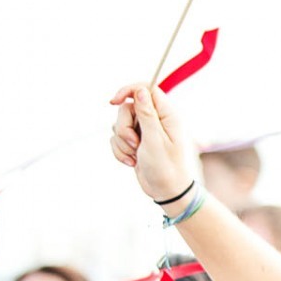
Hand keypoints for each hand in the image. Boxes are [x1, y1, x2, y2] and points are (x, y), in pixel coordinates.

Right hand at [108, 84, 198, 202]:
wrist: (166, 191)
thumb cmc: (166, 167)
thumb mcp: (155, 139)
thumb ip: (147, 114)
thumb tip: (141, 90)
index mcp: (167, 116)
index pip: (146, 89)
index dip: (128, 91)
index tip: (114, 101)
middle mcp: (156, 120)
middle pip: (127, 108)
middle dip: (124, 127)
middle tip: (134, 144)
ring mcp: (144, 132)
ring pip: (119, 124)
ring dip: (122, 142)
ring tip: (135, 156)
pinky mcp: (135, 143)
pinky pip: (116, 139)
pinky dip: (120, 151)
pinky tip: (132, 163)